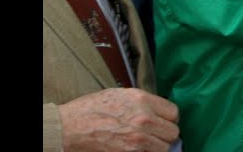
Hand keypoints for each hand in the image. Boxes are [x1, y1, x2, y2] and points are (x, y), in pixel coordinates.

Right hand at [58, 87, 179, 151]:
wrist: (68, 128)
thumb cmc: (88, 110)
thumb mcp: (119, 95)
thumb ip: (142, 102)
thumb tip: (156, 111)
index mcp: (142, 100)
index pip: (173, 112)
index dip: (169, 119)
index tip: (163, 123)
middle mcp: (144, 118)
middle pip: (172, 132)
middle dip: (164, 134)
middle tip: (155, 136)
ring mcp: (138, 139)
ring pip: (164, 147)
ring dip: (156, 147)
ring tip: (144, 144)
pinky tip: (135, 149)